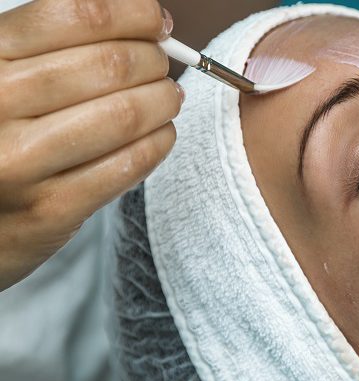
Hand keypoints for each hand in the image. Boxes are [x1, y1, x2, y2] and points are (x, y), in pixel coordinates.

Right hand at [0, 0, 181, 290]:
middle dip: (154, 59)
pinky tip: (160, 133)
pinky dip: (159, 142)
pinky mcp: (50, 209)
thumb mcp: (2, 71)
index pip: (77, 15)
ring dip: (163, 100)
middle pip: (110, 63)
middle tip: (161, 64)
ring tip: (168, 98)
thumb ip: (57, 41)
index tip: (154, 21)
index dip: (133, 13)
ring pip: (125, 113)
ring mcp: (20, 162)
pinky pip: (128, 165)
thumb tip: (144, 19)